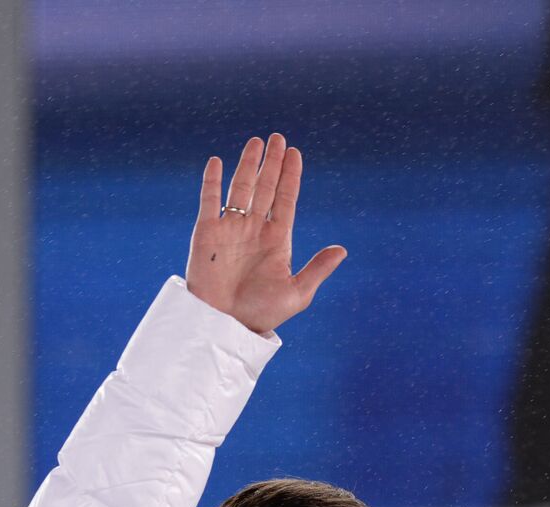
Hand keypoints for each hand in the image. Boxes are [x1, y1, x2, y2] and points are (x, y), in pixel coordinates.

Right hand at [185, 134, 347, 333]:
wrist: (225, 325)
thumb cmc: (262, 314)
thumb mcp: (296, 293)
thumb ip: (317, 269)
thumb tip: (342, 250)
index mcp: (278, 240)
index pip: (286, 200)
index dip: (290, 177)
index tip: (295, 154)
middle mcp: (254, 229)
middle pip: (266, 187)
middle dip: (272, 163)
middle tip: (278, 138)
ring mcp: (231, 228)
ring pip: (241, 187)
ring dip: (248, 164)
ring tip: (257, 142)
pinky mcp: (206, 233)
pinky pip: (209, 201)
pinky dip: (211, 181)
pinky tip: (217, 162)